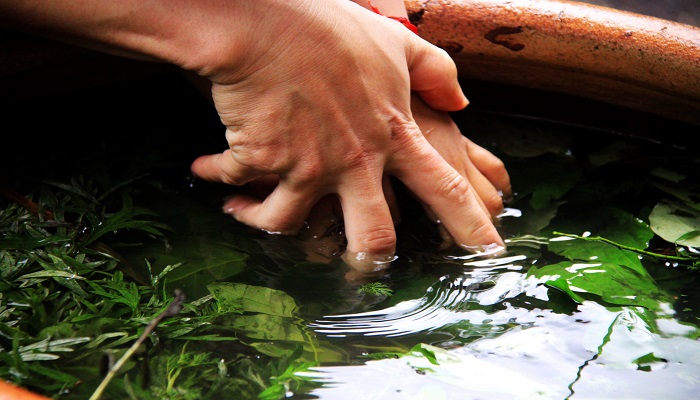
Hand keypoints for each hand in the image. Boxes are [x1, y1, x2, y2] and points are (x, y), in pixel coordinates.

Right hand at [190, 0, 503, 269]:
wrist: (264, 23)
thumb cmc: (330, 28)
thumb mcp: (396, 44)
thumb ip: (436, 73)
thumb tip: (462, 104)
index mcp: (393, 135)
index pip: (445, 188)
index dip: (471, 227)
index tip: (490, 257)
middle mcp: (355, 161)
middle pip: (373, 237)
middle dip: (367, 262)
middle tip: (359, 268)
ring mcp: (309, 167)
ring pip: (290, 226)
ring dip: (260, 221)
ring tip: (245, 212)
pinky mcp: (264, 162)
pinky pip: (236, 186)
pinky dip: (217, 180)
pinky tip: (204, 169)